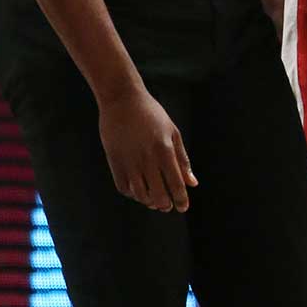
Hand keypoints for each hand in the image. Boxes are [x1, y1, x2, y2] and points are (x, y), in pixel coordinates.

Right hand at [98, 85, 196, 211]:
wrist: (122, 100)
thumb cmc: (151, 114)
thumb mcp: (173, 132)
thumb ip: (183, 159)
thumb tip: (192, 183)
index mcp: (164, 150)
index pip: (175, 184)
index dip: (181, 199)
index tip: (183, 207)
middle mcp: (147, 158)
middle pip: (158, 194)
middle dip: (165, 205)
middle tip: (168, 206)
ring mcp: (129, 161)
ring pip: (140, 194)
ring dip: (149, 202)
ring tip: (154, 200)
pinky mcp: (114, 161)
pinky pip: (124, 187)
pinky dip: (133, 194)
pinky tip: (139, 191)